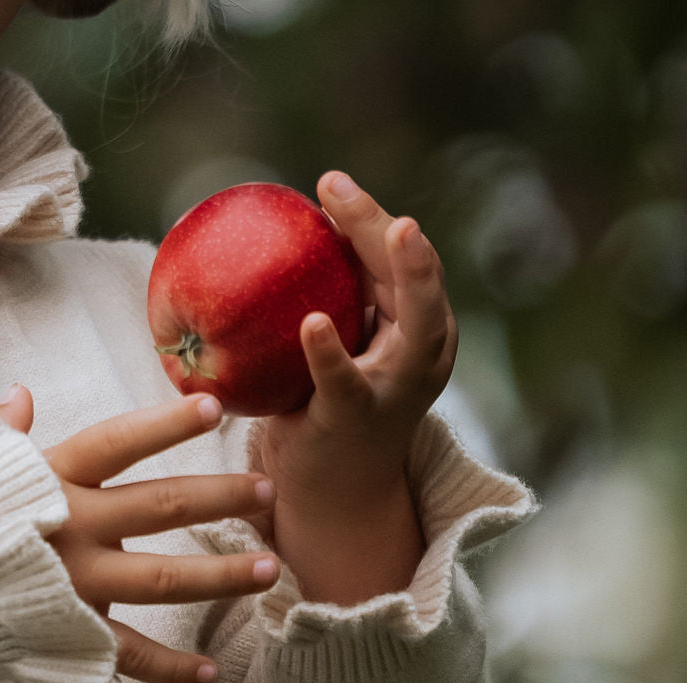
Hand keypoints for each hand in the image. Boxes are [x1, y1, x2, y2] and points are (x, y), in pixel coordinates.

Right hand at [0, 387, 278, 682]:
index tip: (215, 407)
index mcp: (50, 481)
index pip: (117, 443)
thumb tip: (20, 394)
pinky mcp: (73, 633)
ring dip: (221, 575)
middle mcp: (72, 528)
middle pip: (161, 506)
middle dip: (220, 499)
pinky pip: (131, 654)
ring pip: (163, 580)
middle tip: (268, 494)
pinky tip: (210, 672)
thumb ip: (2, 435)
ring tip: (269, 568)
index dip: (166, 424)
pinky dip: (171, 669)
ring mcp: (77, 585)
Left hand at [257, 173, 458, 603]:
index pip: (401, 263)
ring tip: (390, 228)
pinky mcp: (357, 419)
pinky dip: (332, 353)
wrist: (334, 494)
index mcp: (418, 330)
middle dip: (396, 233)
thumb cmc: (325, 408)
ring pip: (418, 323)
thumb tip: (264, 234)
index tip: (326, 184)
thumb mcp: (336, 346)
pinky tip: (311, 323)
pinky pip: (346, 382)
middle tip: (346, 191)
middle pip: (420, 281)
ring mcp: (397, 389)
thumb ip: (324, 300)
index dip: (369, 219)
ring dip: (407, 273)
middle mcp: (422, 356)